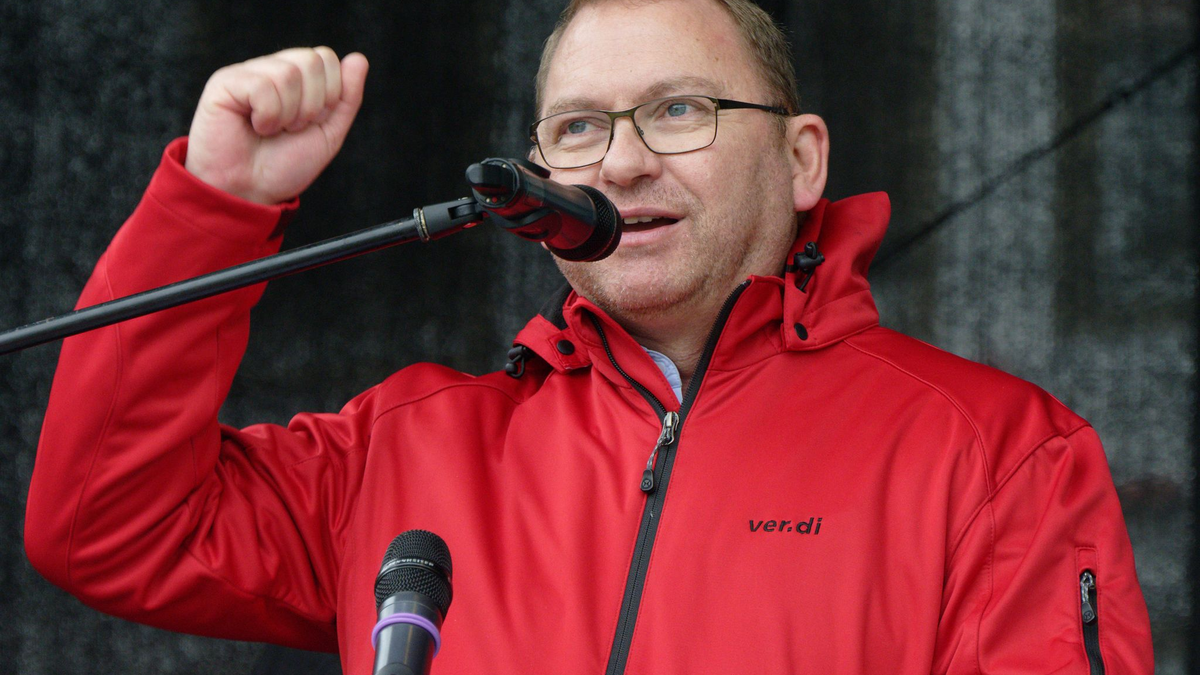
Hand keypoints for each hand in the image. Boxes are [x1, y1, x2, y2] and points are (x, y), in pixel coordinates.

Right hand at [184, 47, 368, 204]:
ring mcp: (248, 73)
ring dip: (288, 114)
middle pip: (311, 60)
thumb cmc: (284, 166)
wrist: (251, 191)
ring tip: (272, 130)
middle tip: (291, 128)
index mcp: (297, 78)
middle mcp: (272, 69)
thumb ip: (347, 98)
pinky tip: (255, 126)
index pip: (326, 58)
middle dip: (312, 105)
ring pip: (289, 73)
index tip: (312, 122)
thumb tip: (359, 59)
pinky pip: (262, 85)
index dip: (330, 94)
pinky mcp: (225, 82)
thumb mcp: (328, 134)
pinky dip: (267, 115)